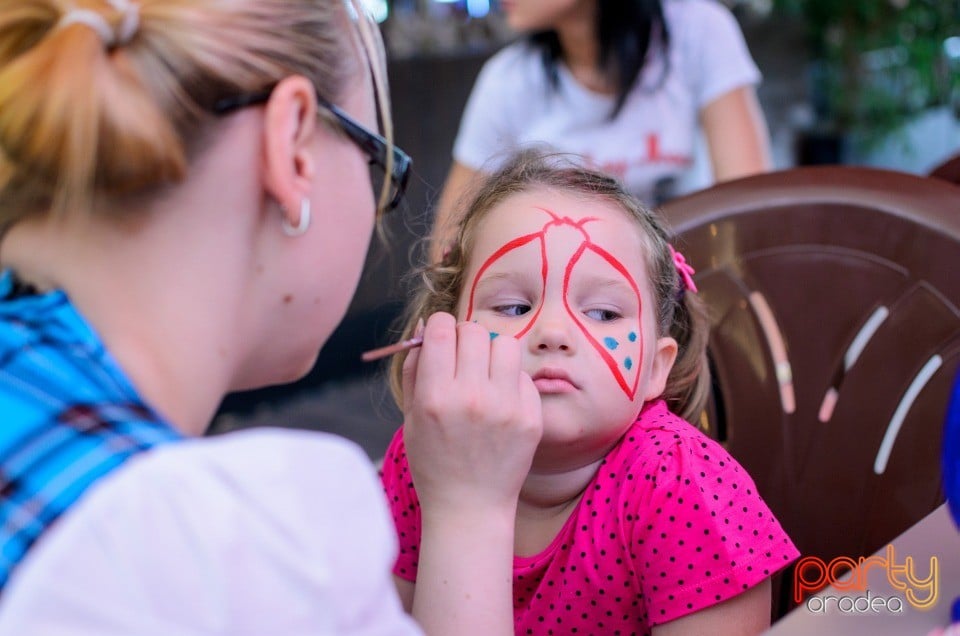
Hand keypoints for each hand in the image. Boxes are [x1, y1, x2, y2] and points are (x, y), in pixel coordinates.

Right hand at [401, 312, 542, 515]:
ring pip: (505, 345)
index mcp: (436, 397)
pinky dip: (511, 382)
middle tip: (463, 360)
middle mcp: (472, 398)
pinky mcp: (531, 418)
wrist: (469, 508)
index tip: (440, 339)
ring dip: (492, 354)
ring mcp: (506, 408)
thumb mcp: (410, 417)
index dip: (439, 328)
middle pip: (474, 331)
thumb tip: (424, 326)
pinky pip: (523, 375)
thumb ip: (414, 368)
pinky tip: (500, 403)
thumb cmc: (433, 461)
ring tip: (485, 376)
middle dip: (465, 338)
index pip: (442, 329)